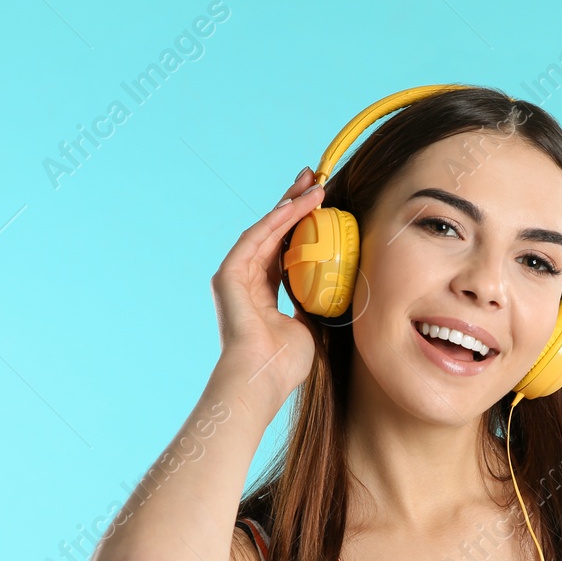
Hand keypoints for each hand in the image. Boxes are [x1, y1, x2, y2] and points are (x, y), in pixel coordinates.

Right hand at [210, 166, 325, 393]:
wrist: (261, 379)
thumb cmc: (283, 365)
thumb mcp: (307, 327)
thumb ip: (312, 304)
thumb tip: (332, 289)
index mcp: (262, 294)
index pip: (284, 251)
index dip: (302, 226)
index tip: (323, 205)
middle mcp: (246, 281)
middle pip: (274, 234)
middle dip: (295, 205)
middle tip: (317, 181)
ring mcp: (235, 276)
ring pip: (267, 230)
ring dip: (290, 205)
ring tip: (315, 184)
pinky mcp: (229, 275)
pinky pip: (257, 238)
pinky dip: (278, 219)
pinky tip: (298, 204)